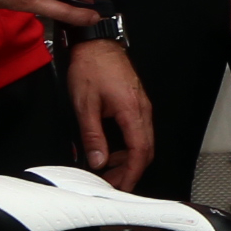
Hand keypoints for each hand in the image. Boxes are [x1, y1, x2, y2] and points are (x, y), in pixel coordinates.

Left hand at [64, 38, 152, 190]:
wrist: (97, 43)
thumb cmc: (91, 67)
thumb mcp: (84, 104)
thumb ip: (92, 135)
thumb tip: (97, 160)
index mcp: (131, 111)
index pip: (140, 151)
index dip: (132, 173)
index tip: (123, 187)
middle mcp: (142, 110)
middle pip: (146, 150)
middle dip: (131, 171)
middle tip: (112, 184)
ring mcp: (141, 107)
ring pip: (143, 142)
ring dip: (129, 160)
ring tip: (108, 171)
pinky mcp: (136, 104)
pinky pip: (138, 132)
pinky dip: (128, 147)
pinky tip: (111, 152)